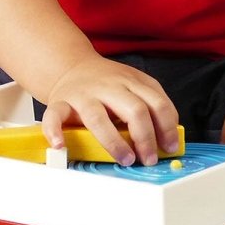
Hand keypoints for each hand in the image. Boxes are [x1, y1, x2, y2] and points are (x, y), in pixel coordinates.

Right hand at [43, 55, 179, 166]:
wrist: (71, 66)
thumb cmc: (105, 83)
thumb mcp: (134, 84)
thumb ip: (152, 103)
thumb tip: (169, 137)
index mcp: (130, 81)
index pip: (157, 103)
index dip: (166, 127)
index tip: (169, 147)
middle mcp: (108, 86)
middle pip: (134, 109)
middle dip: (145, 138)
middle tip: (149, 158)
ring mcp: (83, 94)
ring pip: (98, 117)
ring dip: (114, 142)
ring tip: (125, 159)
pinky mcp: (60, 102)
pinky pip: (55, 117)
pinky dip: (55, 133)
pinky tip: (62, 147)